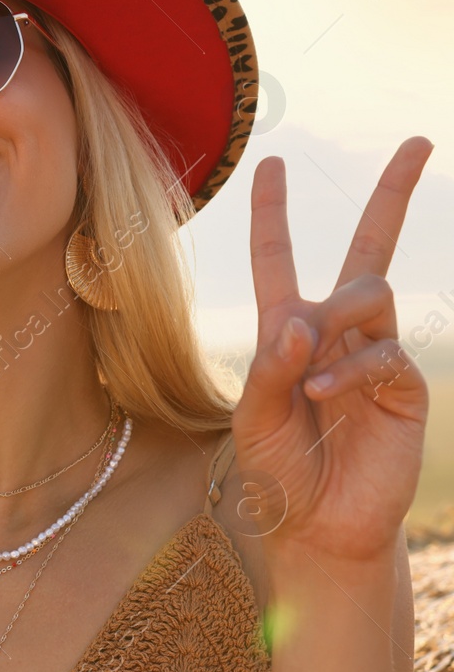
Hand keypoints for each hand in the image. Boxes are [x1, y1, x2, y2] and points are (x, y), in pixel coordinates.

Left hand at [231, 137, 434, 562]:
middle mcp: (336, 333)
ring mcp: (374, 355)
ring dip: (335, 321)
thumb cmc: (277, 470)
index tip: (273, 164)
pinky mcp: (403, 387)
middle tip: (418, 144)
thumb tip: (303, 318)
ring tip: (310, 375)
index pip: (279, 260)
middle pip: (369, 250)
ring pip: (371, 294)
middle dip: (392, 196)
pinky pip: (381, 352)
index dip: (274, 214)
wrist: (315, 527)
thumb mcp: (253, 415)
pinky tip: (325, 393)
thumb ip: (271, 365)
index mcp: (287, 331)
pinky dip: (347, 368)